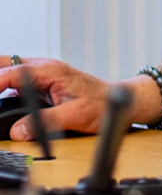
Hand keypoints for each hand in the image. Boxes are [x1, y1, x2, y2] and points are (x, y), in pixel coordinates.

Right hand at [0, 57, 114, 138]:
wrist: (117, 100)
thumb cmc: (101, 103)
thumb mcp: (75, 115)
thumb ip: (47, 122)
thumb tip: (19, 131)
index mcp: (50, 70)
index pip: (14, 71)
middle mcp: (45, 68)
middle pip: (8, 62)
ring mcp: (43, 74)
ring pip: (11, 69)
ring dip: (0, 80)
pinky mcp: (43, 83)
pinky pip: (17, 79)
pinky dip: (5, 85)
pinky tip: (1, 96)